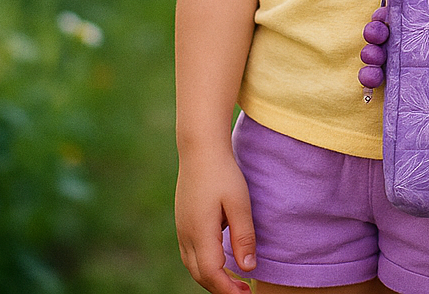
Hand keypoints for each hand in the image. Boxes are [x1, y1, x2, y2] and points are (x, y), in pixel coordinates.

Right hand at [175, 148, 256, 292]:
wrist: (200, 149)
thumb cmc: (222, 173)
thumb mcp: (239, 203)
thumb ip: (243, 237)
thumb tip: (247, 267)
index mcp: (200, 232)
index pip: (212, 273)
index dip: (228, 289)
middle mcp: (186, 234)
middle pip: (200, 275)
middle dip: (221, 288)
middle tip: (244, 291)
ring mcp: (181, 229)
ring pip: (193, 266)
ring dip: (212, 278)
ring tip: (234, 281)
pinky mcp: (183, 222)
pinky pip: (191, 254)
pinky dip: (205, 265)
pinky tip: (221, 261)